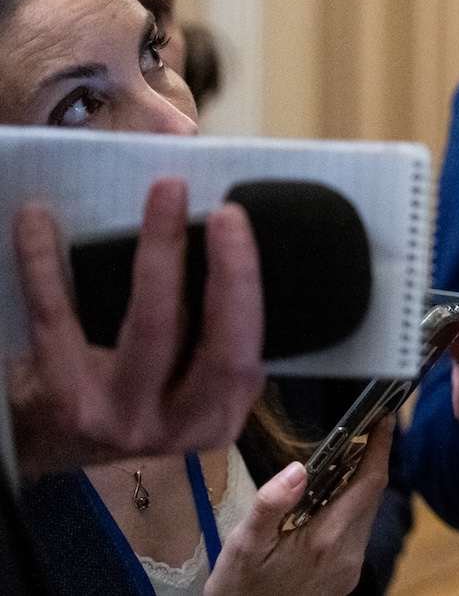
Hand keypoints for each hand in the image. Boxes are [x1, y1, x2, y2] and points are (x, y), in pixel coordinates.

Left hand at [7, 178, 264, 477]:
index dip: (243, 286)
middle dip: (225, 272)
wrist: (50, 444)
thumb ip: (218, 332)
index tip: (236, 219)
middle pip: (211, 344)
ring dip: (159, 253)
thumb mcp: (193, 385)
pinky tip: (38, 218)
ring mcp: (118, 416)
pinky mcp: (62, 399)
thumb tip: (232, 232)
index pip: (243, 353)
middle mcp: (176, 424)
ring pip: (148, 328)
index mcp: (218, 414)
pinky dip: (45, 264)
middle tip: (226, 209)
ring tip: (165, 191)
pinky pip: (58, 321)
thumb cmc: (138, 394)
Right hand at [205, 418, 393, 595]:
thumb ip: (271, 504)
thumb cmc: (238, 588)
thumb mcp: (243, 544)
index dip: (380, 447)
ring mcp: (350, 569)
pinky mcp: (345, 578)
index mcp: (327, 540)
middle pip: (372, 496)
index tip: (385, 418)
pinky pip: (357, 533)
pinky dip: (349, 509)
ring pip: (366, 514)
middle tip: (359, 432)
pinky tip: (326, 502)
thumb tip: (298, 469)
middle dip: (369, 462)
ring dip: (358, 486)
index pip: (370, 483)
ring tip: (339, 462)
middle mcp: (348, 555)